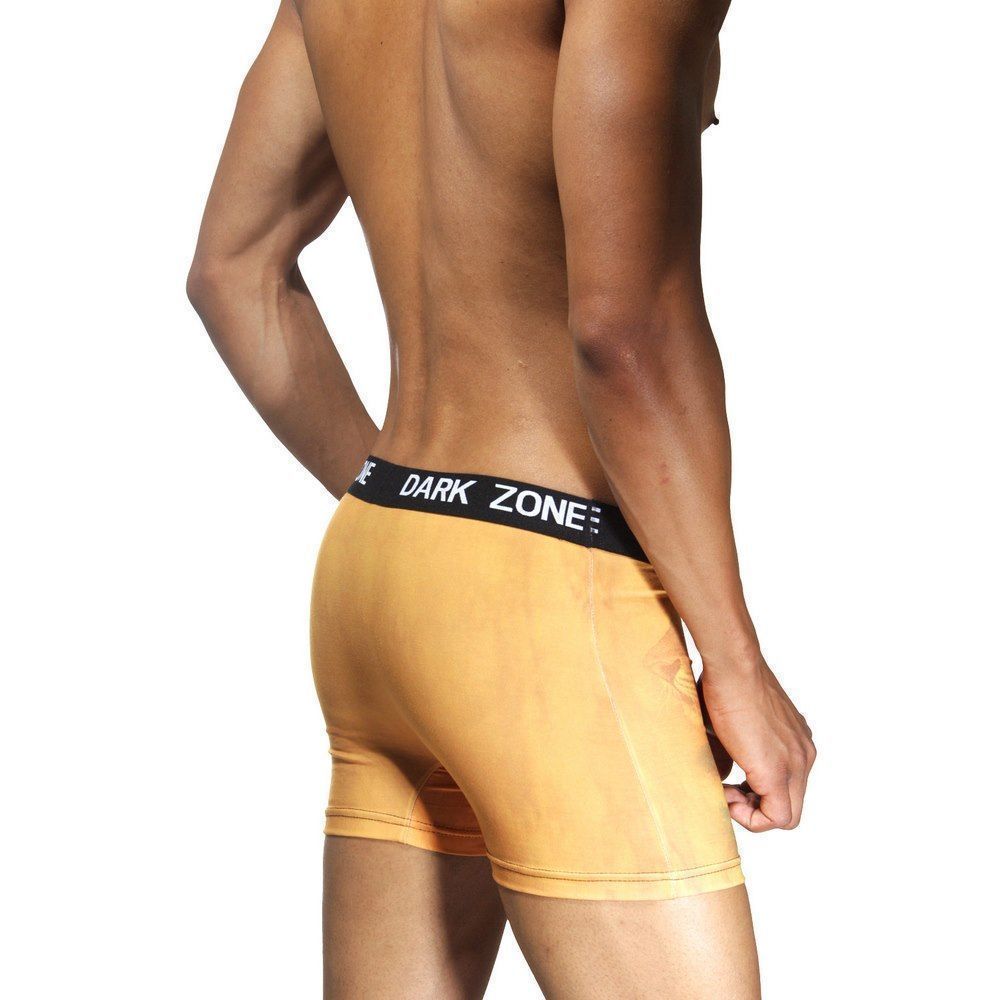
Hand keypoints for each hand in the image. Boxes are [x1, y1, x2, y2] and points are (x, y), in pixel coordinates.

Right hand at [701, 658, 815, 831]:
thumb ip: (738, 747)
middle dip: (755, 807)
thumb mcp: (737, 719)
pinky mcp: (777, 772)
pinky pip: (777, 818)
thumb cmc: (727, 680)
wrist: (733, 667)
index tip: (731, 780)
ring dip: (752, 813)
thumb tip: (721, 773)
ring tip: (725, 790)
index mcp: (797, 741)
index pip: (788, 787)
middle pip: (790, 807)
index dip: (757, 794)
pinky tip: (725, 793)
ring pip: (786, 816)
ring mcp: (796, 764)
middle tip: (727, 790)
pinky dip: (750, 817)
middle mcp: (804, 755)